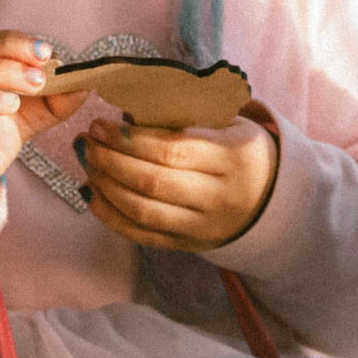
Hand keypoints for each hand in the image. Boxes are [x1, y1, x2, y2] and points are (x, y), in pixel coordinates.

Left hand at [77, 100, 278, 251]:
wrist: (272, 199)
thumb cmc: (241, 151)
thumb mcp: (230, 124)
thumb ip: (187, 118)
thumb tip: (128, 111)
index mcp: (232, 159)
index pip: (172, 150)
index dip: (130, 139)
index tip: (101, 124)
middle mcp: (219, 197)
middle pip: (153, 182)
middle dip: (111, 160)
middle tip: (86, 141)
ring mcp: (204, 226)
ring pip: (143, 211)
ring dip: (106, 186)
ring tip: (87, 162)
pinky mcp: (189, 245)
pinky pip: (142, 235)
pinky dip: (110, 215)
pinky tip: (91, 192)